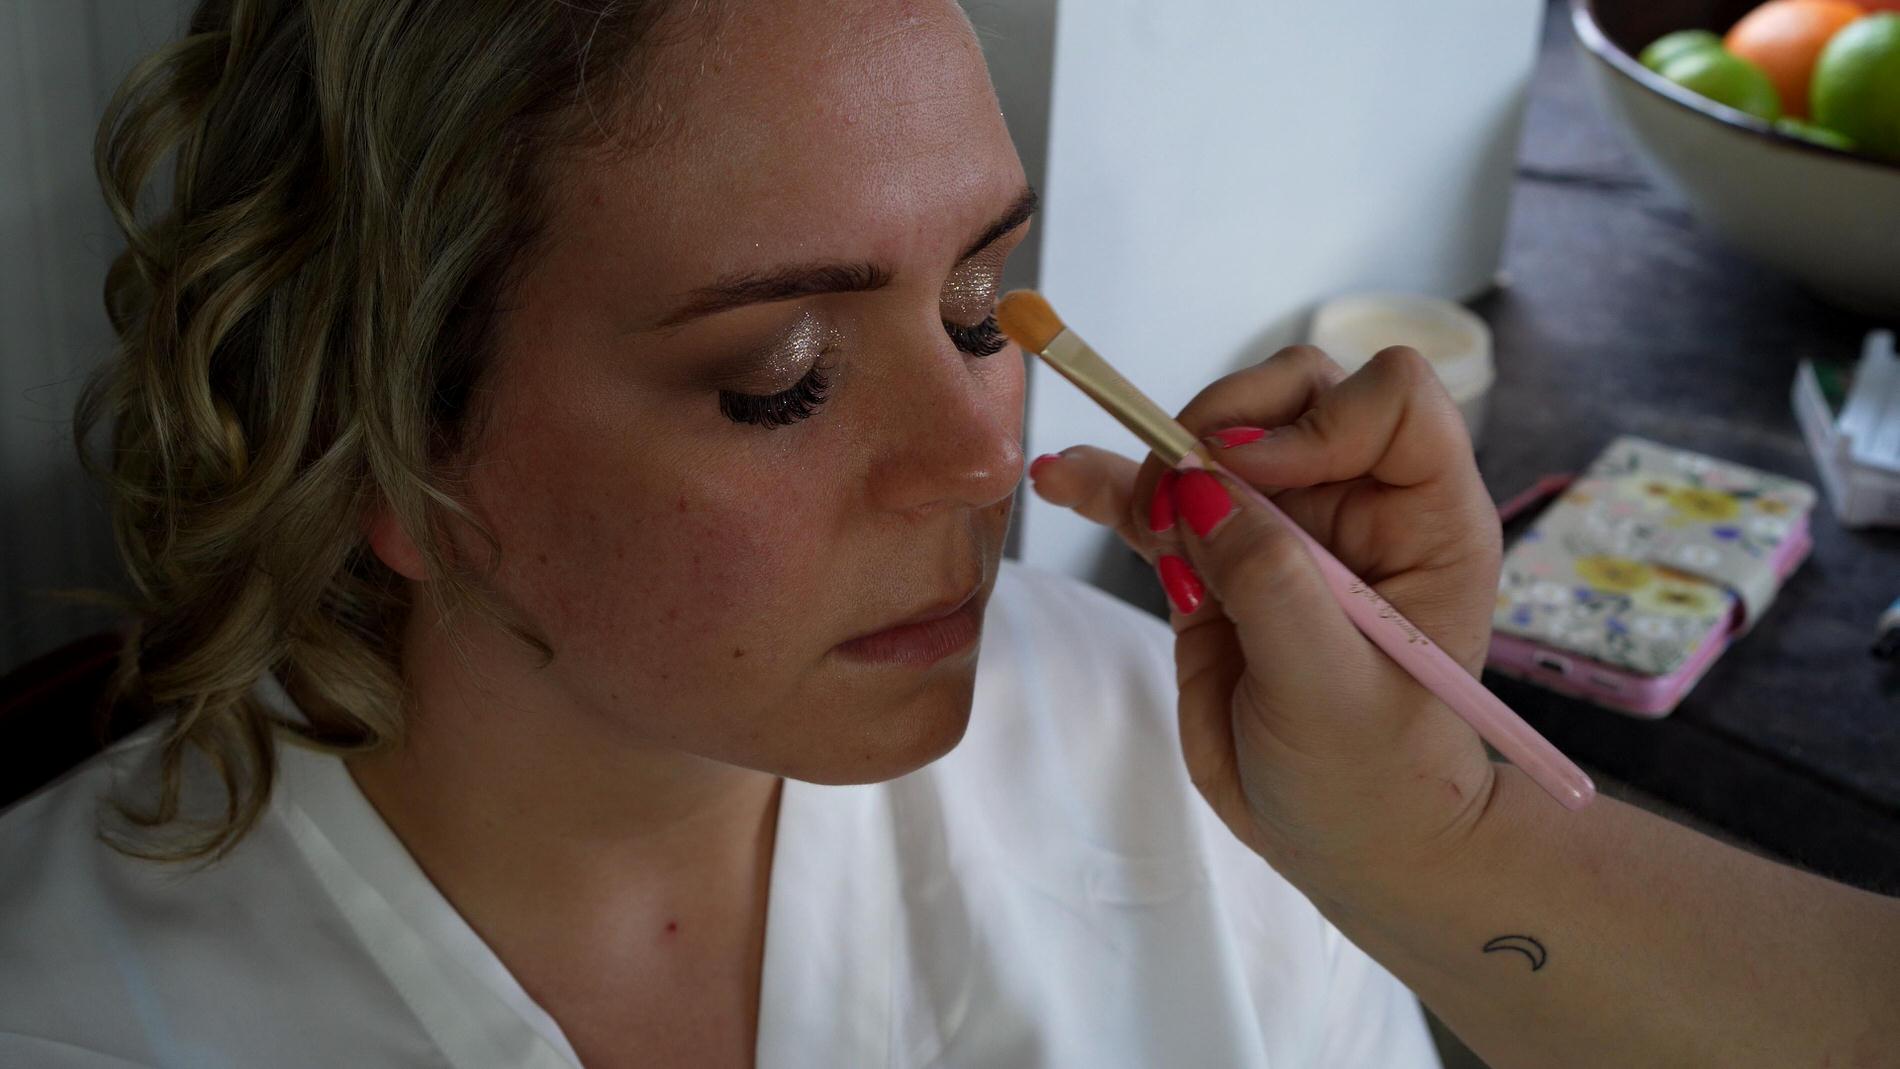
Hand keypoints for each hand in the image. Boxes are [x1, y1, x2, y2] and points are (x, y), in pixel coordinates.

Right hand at [1030, 345, 1502, 889]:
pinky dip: (1109, 485)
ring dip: (1157, 459)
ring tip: (1134, 518)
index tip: (1255, 480)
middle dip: (1222, 428)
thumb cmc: (1373, 777)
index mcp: (1425, 519)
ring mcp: (1282, 527)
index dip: (1316, 421)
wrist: (1339, 839)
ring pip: (1213, 436)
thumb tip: (1202, 487)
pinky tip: (1064, 480)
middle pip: (1291, 394)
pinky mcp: (1215, 559)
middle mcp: (1359, 503)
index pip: (1390, 399)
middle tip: (1181, 505)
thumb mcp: (1330, 688)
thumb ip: (1270, 583)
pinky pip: (1158, 500)